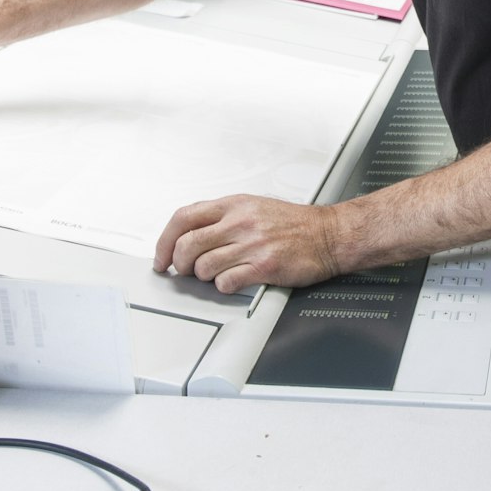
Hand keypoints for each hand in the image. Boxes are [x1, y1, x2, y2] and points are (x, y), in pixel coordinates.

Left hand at [154, 195, 345, 293]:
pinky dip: (224, 286)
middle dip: (179, 264)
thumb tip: (189, 233)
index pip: (184, 218)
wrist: (329, 235)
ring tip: (216, 274)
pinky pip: (226, 283)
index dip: (164, 240)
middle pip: (187, 245)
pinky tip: (234, 280)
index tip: (161, 256)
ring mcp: (252, 244)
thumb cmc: (294, 223)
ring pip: (203, 267)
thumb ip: (222, 217)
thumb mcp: (254, 206)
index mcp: (234, 204)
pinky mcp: (264, 267)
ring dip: (203, 277)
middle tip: (185, 270)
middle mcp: (240, 222)